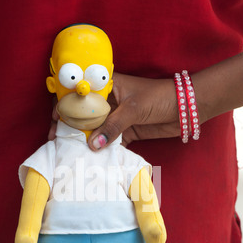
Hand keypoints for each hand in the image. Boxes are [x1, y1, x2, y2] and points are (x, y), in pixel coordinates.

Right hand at [47, 72, 180, 144]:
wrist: (187, 108)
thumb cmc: (160, 97)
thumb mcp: (133, 108)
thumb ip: (113, 126)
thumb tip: (93, 145)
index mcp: (108, 86)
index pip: (81, 93)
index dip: (66, 105)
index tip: (55, 119)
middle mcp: (110, 101)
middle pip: (85, 114)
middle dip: (71, 126)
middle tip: (57, 140)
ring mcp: (118, 117)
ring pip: (96, 128)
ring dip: (85, 139)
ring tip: (70, 151)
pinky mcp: (127, 131)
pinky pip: (110, 140)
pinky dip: (102, 148)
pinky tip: (91, 156)